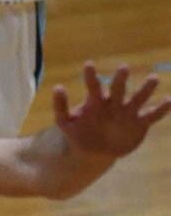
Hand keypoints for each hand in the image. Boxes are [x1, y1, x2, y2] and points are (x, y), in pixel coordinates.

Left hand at [53, 63, 170, 157]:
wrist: (94, 151)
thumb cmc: (79, 132)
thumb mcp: (65, 123)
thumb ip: (60, 107)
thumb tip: (57, 86)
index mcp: (95, 102)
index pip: (93, 86)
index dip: (90, 76)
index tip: (88, 64)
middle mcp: (113, 103)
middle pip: (118, 88)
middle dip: (120, 79)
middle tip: (123, 68)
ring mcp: (127, 112)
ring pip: (138, 98)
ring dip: (146, 89)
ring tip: (153, 78)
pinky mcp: (139, 123)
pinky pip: (152, 115)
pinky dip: (161, 109)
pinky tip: (169, 101)